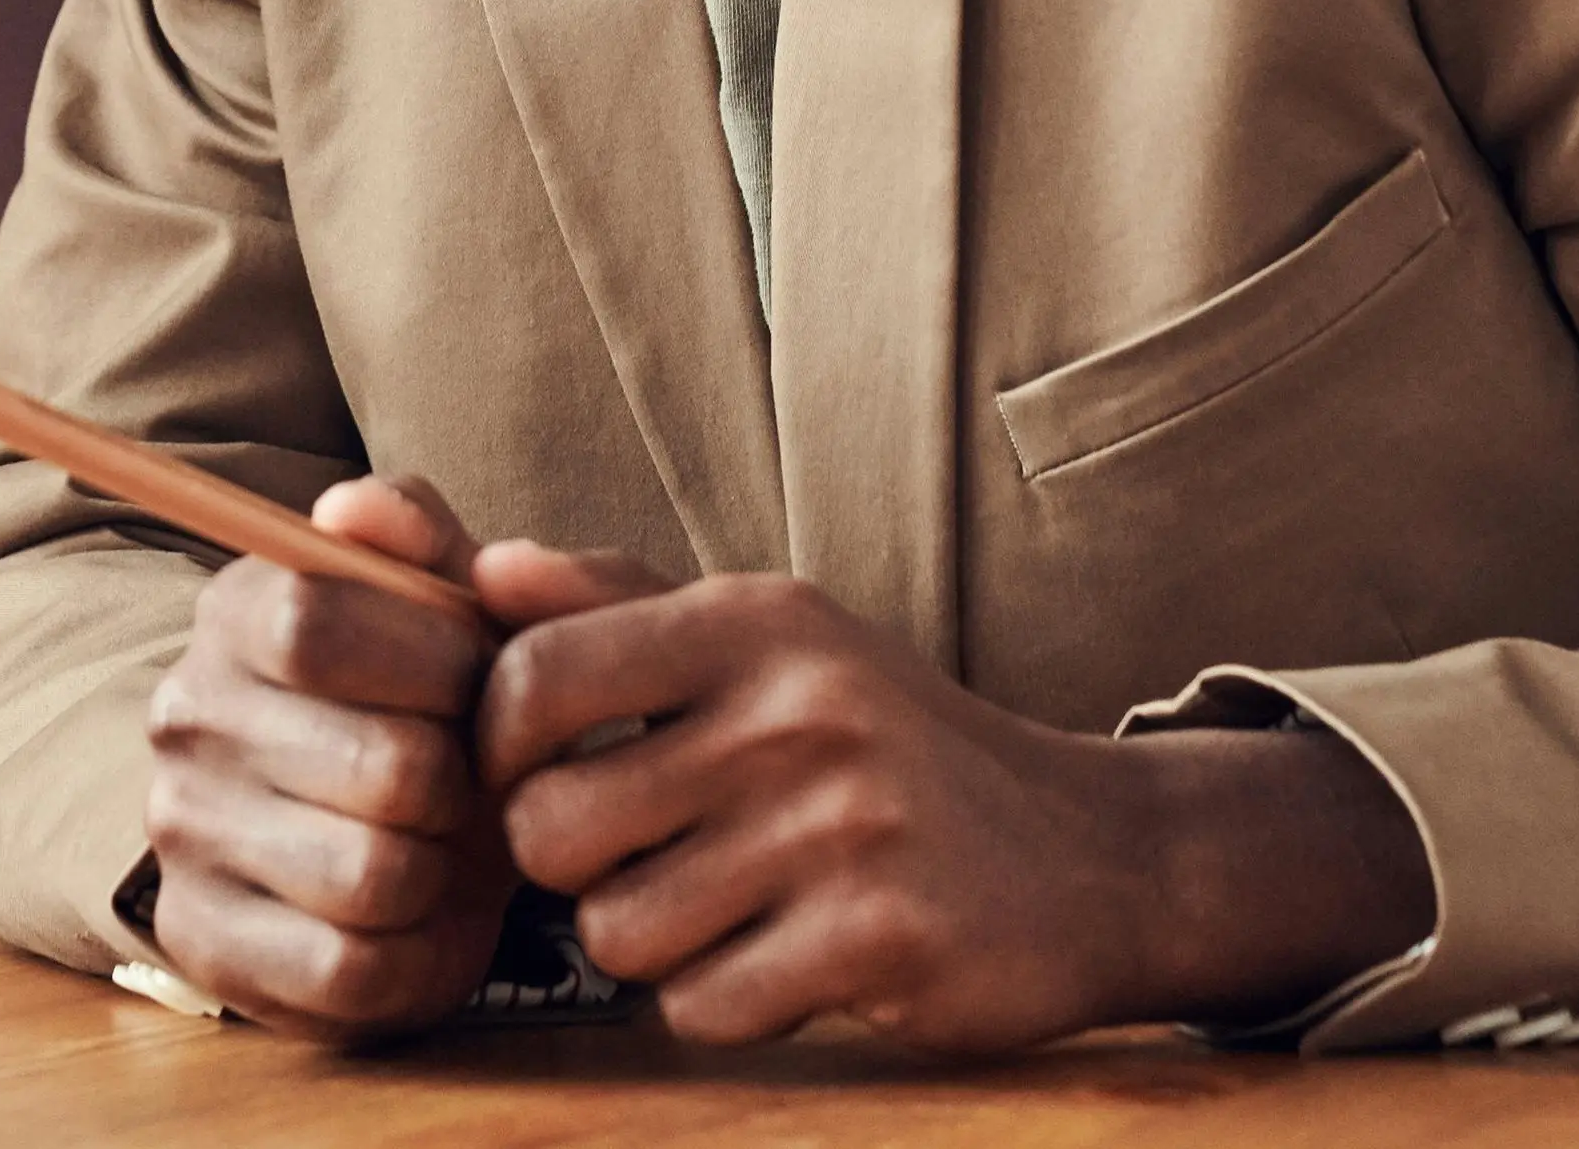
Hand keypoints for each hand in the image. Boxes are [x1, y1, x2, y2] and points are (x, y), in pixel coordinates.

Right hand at [138, 474, 512, 1034]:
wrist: (356, 819)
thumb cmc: (414, 696)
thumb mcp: (430, 598)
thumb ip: (413, 530)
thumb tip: (354, 509)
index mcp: (231, 611)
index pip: (317, 625)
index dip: (433, 663)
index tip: (471, 681)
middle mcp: (184, 715)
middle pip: (381, 768)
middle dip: (462, 784)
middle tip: (466, 780)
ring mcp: (183, 832)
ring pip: (375, 878)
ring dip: (444, 874)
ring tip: (442, 846)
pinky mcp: (205, 944)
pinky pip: (351, 973)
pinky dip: (418, 956)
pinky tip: (418, 918)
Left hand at [472, 544, 1435, 1048]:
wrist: (1095, 853)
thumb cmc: (886, 736)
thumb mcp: (768, 636)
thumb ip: (615, 600)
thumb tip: (484, 570)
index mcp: (752, 623)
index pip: (535, 676)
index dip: (497, 746)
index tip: (530, 775)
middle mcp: (796, 714)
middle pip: (552, 826)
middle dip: (563, 865)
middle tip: (619, 859)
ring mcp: (844, 832)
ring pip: (618, 933)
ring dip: (645, 943)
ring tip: (708, 908)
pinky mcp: (886, 945)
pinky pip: (706, 1007)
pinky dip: (717, 1002)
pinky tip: (774, 961)